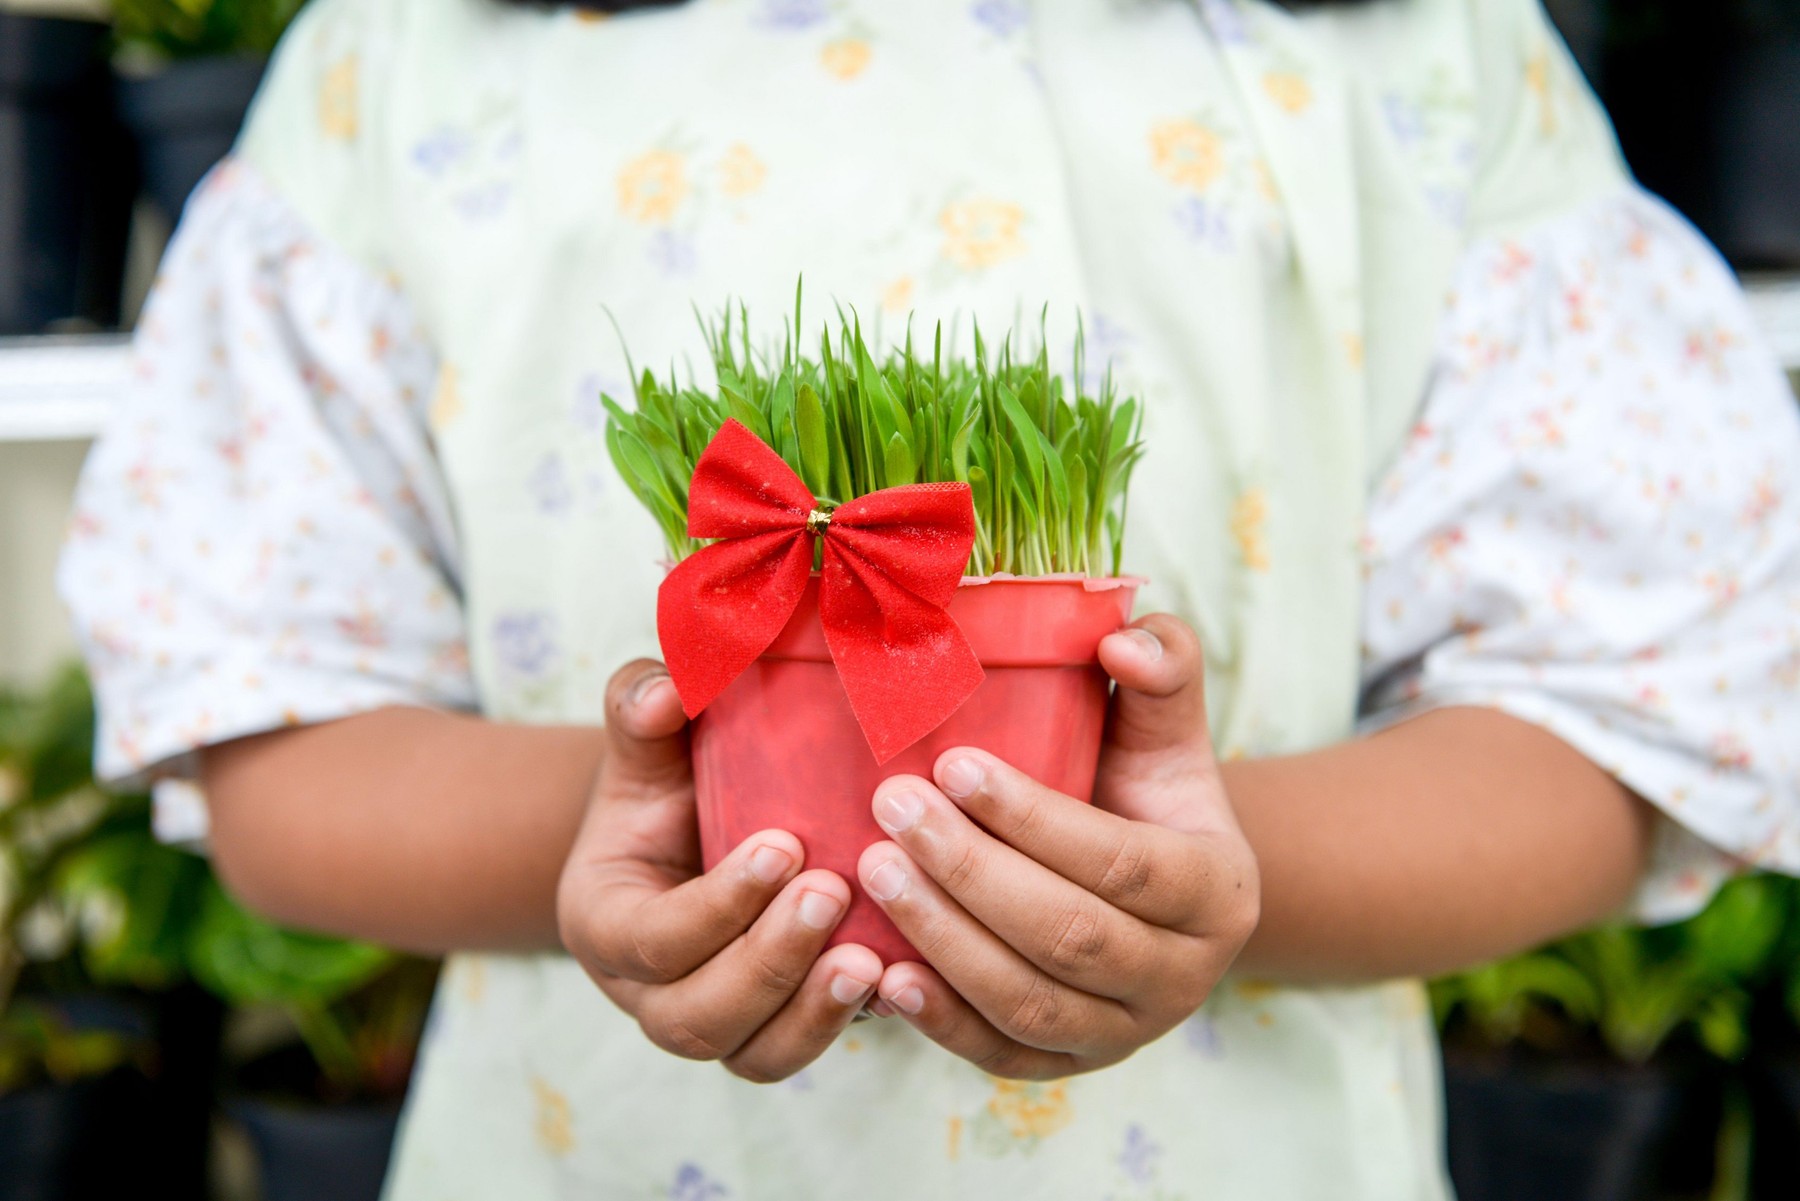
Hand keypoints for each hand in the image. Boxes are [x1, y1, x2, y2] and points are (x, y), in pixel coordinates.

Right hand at [556, 660, 882, 1082]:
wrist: (686, 831)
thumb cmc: (666, 780)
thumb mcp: (646, 743)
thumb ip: (641, 706)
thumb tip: (667, 690)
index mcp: (605, 922)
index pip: (654, 937)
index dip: (718, 902)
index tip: (784, 845)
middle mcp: (647, 992)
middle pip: (697, 1014)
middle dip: (768, 962)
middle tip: (834, 892)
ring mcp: (708, 1022)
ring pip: (751, 1053)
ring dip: (811, 1013)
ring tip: (872, 962)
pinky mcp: (765, 1033)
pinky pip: (796, 1054)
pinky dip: (840, 1027)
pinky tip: (897, 982)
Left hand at [855, 614, 1258, 1078]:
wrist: (1145, 887)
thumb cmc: (1141, 788)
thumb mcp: (1163, 728)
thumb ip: (1160, 668)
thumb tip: (1120, 636)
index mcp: (1218, 889)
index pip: (1124, 861)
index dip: (1035, 817)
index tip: (953, 764)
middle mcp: (1184, 976)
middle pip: (1070, 935)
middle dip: (971, 871)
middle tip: (891, 806)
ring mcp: (1125, 1033)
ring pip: (1029, 1003)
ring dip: (944, 938)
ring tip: (873, 870)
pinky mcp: (1067, 1068)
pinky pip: (1001, 1056)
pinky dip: (940, 1022)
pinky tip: (882, 974)